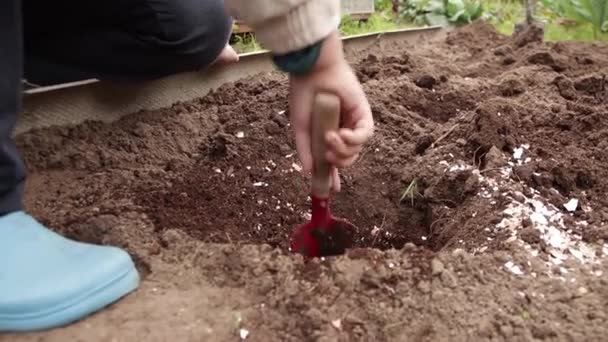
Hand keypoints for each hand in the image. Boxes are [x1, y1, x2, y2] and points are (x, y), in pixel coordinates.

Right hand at [289, 31, 373, 191]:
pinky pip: (365, 135)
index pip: (334, 160)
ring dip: (342, 149)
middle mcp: (342, 130)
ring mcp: (354, 122)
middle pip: (348, 158)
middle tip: (327, 155)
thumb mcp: (301, 129)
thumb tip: (308, 173)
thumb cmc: (303, 96)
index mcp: (326, 134)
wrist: (312, 73)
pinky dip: (354, 139)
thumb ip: (305, 151)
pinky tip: (342, 133)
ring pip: (356, 149)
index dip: (334, 176)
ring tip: (330, 137)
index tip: (330, 190)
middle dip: (338, 162)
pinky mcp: (363, 113)